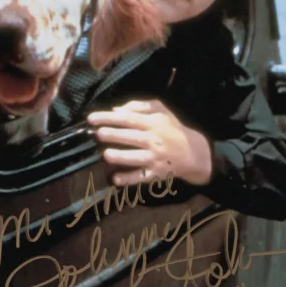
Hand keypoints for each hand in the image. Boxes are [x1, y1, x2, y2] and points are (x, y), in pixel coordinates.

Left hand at [87, 99, 212, 187]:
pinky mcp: (155, 174)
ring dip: (118, 156)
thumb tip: (116, 110)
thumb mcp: (162, 110)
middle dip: (111, 135)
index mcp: (153, 123)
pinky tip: (115, 179)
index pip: (127, 119)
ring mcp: (154, 158)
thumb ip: (139, 106)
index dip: (108, 118)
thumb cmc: (173, 129)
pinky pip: (139, 178)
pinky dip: (127, 179)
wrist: (193, 152)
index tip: (92, 118)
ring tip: (106, 154)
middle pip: (129, 137)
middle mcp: (153, 140)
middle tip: (97, 134)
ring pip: (133, 158)